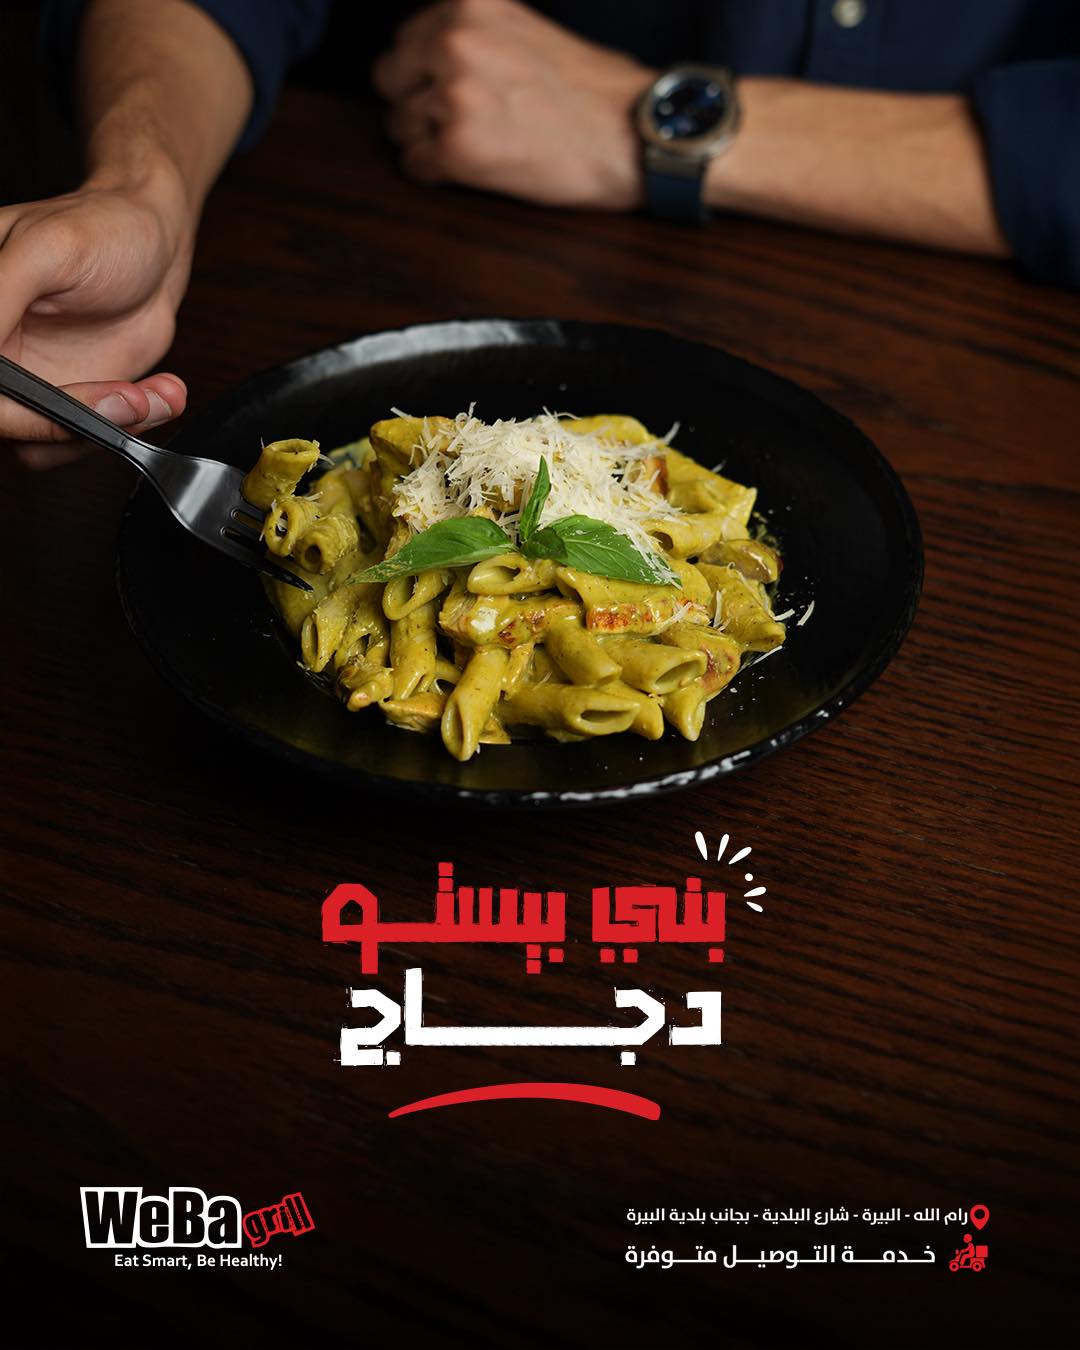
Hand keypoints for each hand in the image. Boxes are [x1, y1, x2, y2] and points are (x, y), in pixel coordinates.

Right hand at [0, 173, 190, 463]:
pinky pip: (76, 440)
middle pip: (6, 421)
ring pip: (38, 445)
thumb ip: (0, 292)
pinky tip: (151, 394)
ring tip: (148, 392)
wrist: (155, 246)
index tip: (73, 401)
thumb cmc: (103, 228)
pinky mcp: (64, 399)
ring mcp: (25, 379)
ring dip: (105, 428)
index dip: (17, 407)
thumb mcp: (48, 247)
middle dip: (76, 420)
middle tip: (131, 398)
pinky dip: (122, 429)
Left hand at [374, 0, 653, 208]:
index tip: (453, 91)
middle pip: (391, 82)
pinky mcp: (457, 150)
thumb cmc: (590, 90)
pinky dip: (438, 174)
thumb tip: (423, 56)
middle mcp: (453, 42)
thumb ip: (473, 33)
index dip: (424, 73)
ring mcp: (452, 97)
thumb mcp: (522, 28)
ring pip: (400, 128)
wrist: (631, 134)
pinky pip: (415, 166)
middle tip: (464, 123)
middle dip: (418, 105)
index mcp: (467, 5)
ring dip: (429, 143)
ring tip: (483, 145)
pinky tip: (479, 167)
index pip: (406, 41)